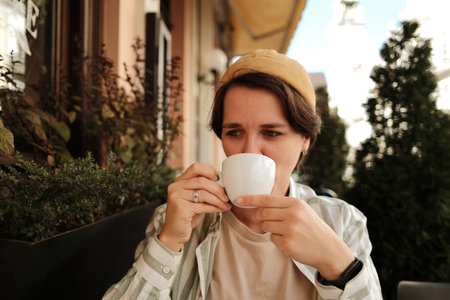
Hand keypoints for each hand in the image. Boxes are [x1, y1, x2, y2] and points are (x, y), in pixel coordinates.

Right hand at [159, 163, 230, 251]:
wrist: (174, 233)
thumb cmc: (187, 215)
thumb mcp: (195, 199)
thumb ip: (204, 190)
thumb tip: (224, 185)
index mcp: (179, 181)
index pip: (196, 167)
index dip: (210, 171)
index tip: (219, 180)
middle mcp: (176, 186)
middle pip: (202, 181)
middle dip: (218, 189)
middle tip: (227, 196)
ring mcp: (176, 196)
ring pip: (203, 193)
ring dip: (218, 200)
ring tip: (226, 204)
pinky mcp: (180, 208)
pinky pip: (202, 206)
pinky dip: (214, 207)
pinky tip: (221, 209)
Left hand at [236, 195, 353, 279]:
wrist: (328, 249)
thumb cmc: (312, 228)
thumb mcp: (302, 210)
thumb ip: (284, 206)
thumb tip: (260, 202)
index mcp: (295, 204)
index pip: (267, 199)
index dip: (250, 199)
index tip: (238, 199)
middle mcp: (292, 215)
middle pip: (263, 213)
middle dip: (260, 217)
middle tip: (268, 222)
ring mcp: (290, 230)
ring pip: (265, 226)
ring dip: (270, 229)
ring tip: (285, 232)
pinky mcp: (287, 244)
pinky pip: (271, 239)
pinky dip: (277, 240)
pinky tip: (289, 241)